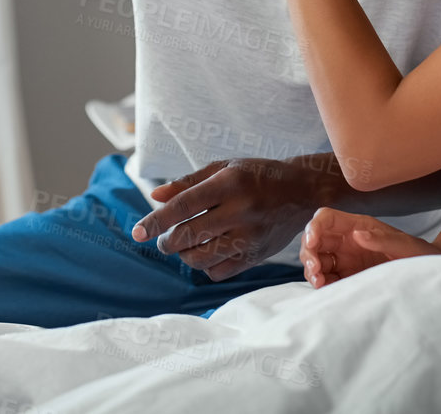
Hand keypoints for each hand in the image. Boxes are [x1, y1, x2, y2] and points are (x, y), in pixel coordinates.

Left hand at [129, 158, 322, 280]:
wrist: (302, 192)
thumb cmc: (257, 175)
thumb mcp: (225, 168)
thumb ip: (188, 183)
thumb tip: (155, 198)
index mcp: (230, 184)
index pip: (184, 205)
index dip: (156, 220)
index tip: (137, 232)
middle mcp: (241, 211)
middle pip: (189, 235)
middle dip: (167, 241)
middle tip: (163, 239)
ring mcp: (250, 237)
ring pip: (201, 258)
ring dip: (183, 255)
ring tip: (184, 244)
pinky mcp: (256, 256)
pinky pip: (218, 272)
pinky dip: (204, 266)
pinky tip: (207, 252)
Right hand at [300, 207, 440, 287]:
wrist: (429, 275)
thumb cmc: (419, 254)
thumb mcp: (404, 245)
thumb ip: (382, 239)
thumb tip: (357, 234)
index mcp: (358, 226)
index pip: (326, 218)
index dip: (314, 227)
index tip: (313, 242)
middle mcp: (347, 241)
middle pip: (315, 240)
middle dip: (309, 252)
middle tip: (316, 270)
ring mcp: (346, 260)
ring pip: (317, 260)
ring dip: (312, 270)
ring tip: (319, 283)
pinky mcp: (348, 278)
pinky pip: (327, 279)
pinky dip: (321, 284)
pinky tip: (325, 289)